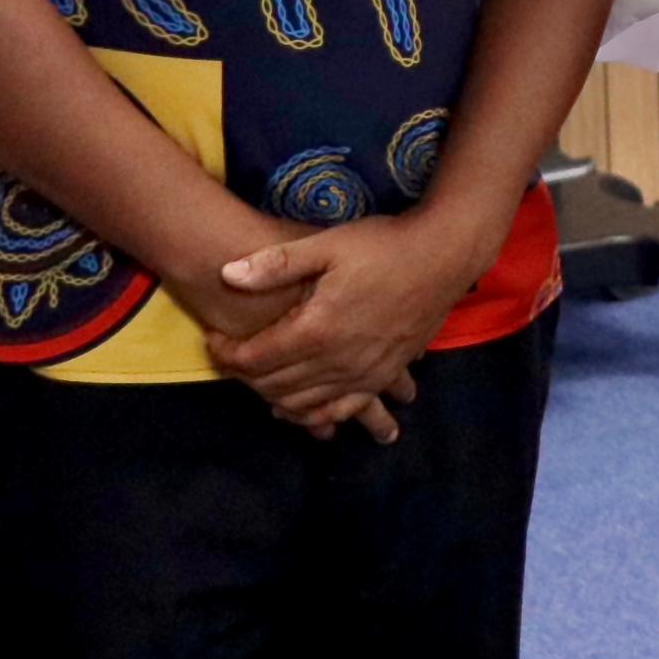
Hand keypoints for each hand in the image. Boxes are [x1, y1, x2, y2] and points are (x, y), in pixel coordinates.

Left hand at [206, 213, 492, 437]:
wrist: (444, 256)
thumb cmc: (385, 245)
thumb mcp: (327, 244)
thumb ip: (276, 263)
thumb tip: (227, 275)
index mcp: (317, 328)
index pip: (254, 358)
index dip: (225, 353)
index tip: (214, 337)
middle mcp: (338, 361)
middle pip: (274, 386)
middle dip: (244, 375)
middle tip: (232, 355)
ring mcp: (364, 373)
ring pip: (305, 404)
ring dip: (275, 397)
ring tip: (262, 377)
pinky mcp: (384, 375)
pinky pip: (342, 408)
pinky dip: (318, 414)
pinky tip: (305, 409)